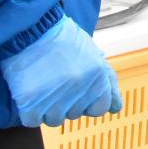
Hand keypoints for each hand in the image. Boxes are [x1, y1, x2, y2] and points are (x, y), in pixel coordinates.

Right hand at [0, 18, 121, 127]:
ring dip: (47, 107)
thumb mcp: (93, 55)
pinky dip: (30, 111)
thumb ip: (108, 82)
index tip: (77, 90)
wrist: (31, 28)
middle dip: (67, 102)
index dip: (87, 101)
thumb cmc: (62, 40)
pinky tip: (30, 91)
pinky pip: (32, 120)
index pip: (99, 109)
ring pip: (54, 119)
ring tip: (43, 84)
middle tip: (56, 79)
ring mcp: (54, 97)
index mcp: (97, 76)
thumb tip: (117, 108)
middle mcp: (79, 88)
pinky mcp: (30, 101)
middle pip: (75, 114)